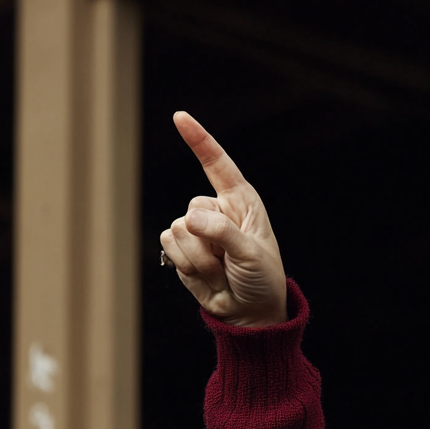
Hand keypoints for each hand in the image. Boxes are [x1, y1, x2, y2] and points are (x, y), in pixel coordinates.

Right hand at [160, 111, 287, 326]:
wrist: (249, 311)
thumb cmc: (261, 278)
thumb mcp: (252, 254)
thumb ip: (222, 233)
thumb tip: (188, 220)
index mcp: (242, 201)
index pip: (217, 164)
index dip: (199, 140)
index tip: (180, 117)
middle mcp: (217, 210)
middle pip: (192, 207)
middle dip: (209, 239)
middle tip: (230, 260)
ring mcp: (197, 230)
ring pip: (177, 230)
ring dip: (199, 258)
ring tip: (221, 270)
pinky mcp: (181, 249)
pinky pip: (168, 246)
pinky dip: (186, 265)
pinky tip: (206, 275)